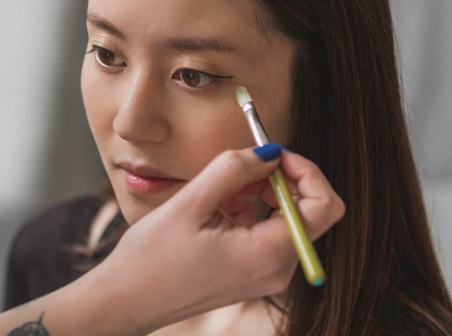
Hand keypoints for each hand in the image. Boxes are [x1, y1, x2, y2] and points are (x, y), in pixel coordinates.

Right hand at [97, 144, 344, 332]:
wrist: (127, 300)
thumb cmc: (152, 259)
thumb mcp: (191, 203)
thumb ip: (234, 169)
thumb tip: (269, 151)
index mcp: (269, 254)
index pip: (323, 205)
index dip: (305, 171)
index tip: (274, 152)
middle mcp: (277, 269)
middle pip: (309, 211)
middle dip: (282, 179)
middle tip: (246, 162)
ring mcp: (266, 274)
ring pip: (287, 218)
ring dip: (262, 192)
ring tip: (222, 187)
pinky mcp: (253, 273)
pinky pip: (268, 232)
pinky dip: (250, 210)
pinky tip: (217, 206)